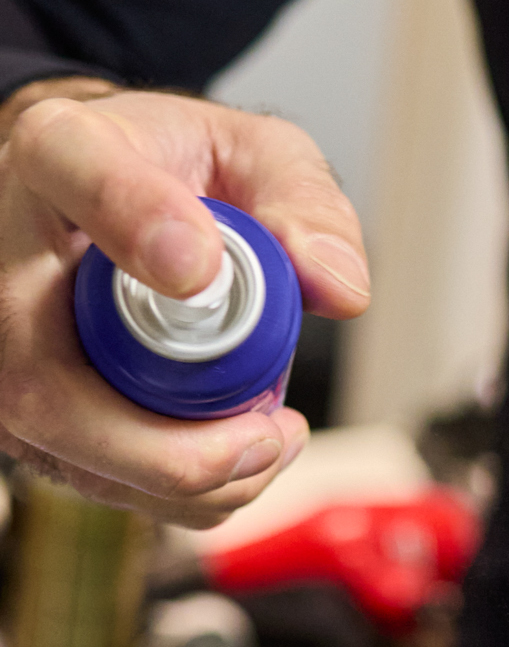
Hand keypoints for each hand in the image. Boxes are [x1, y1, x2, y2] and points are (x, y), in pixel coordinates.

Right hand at [0, 84, 370, 527]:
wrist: (113, 211)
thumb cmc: (172, 181)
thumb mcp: (250, 156)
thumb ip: (302, 199)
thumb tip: (336, 285)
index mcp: (57, 153)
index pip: (71, 168)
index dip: (134, 219)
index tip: (199, 266)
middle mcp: (6, 262)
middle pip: (47, 385)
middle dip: (177, 448)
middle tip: (273, 436)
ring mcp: (8, 355)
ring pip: (78, 459)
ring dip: (196, 481)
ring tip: (272, 443)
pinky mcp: (30, 421)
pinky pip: (101, 485)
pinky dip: (186, 493)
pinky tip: (240, 457)